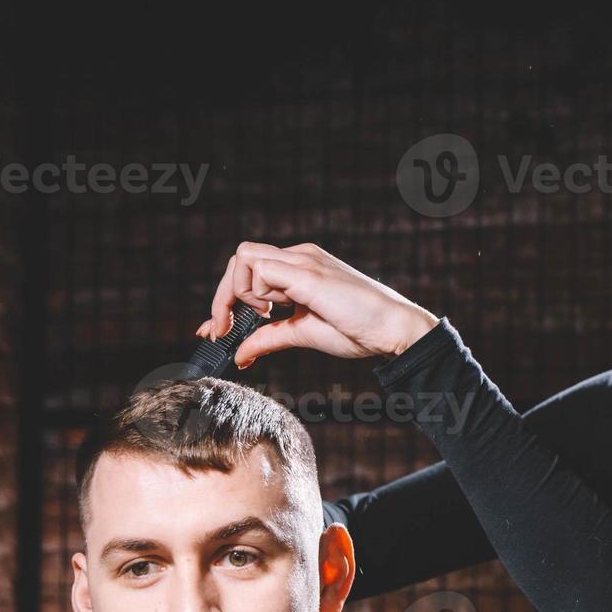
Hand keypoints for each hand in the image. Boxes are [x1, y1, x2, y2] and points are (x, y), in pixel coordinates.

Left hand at [199, 242, 439, 366]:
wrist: (393, 329)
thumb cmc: (358, 330)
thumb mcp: (303, 334)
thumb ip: (269, 338)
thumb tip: (240, 355)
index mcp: (300, 266)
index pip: (249, 268)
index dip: (226, 297)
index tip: (218, 330)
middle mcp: (299, 256)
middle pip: (240, 258)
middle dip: (223, 296)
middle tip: (223, 330)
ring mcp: (303, 261)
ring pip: (245, 258)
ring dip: (242, 293)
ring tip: (267, 318)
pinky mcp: (307, 273)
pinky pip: (261, 271)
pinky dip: (255, 295)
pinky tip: (272, 314)